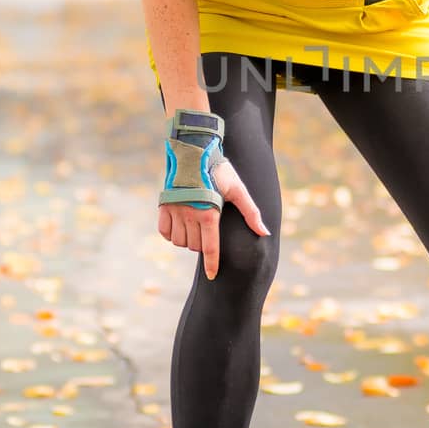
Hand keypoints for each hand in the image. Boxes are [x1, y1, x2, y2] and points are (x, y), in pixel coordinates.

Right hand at [157, 155, 268, 279]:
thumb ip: (251, 213)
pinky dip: (172, 234)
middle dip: (203, 244)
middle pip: (195, 246)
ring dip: (188, 240)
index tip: (212, 276)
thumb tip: (264, 232)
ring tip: (196, 226)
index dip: (212, 264)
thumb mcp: (238, 189)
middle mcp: (190, 214)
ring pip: (180, 241)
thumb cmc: (219, 170)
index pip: (210, 248)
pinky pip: (165, 232)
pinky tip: (181, 226)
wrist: (194, 151)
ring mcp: (175, 210)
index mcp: (209, 213)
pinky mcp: (164, 206)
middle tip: (208, 229)